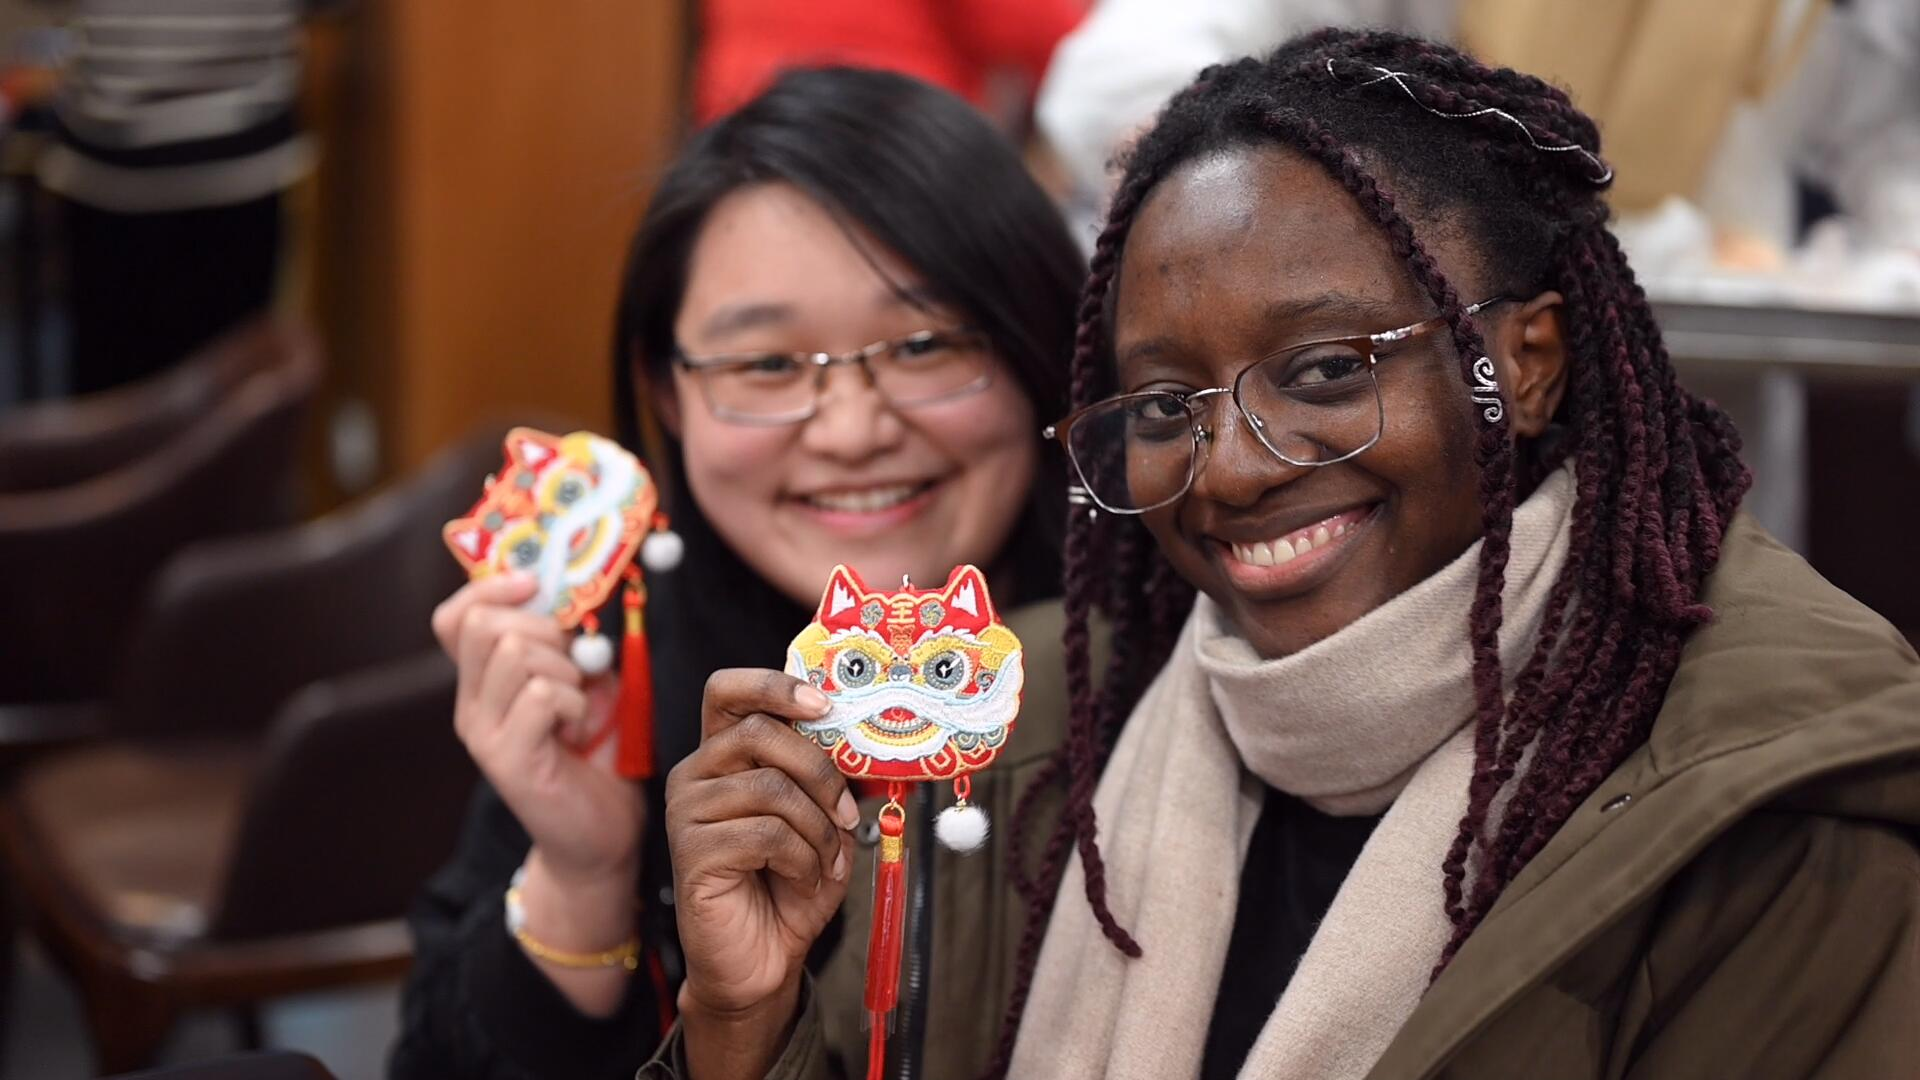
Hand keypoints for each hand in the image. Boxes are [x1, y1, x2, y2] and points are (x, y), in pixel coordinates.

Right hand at [432, 574, 644, 887]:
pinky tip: (579, 729)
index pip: (454, 617)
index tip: (533, 584)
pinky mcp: (507, 760)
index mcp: (483, 683)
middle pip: (486, 626)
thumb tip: (575, 592)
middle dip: (546, 630)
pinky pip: (541, 695)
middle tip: (576, 668)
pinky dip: (574, 702)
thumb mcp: (586, 684)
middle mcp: (471, 706)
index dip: (489, 588)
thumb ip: (570, 644)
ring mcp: (483, 734)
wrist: (600, 838)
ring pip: (517, 653)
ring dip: (567, 670)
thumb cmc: (599, 756)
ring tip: (579, 706)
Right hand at [666, 669, 857, 1074]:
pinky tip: (804, 878)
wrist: (764, 957)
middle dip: (819, 771)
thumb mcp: (823, 818)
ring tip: (825, 859)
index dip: (774, 685)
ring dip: (817, 828)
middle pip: (759, 733)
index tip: (823, 704)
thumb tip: (863, 737)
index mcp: (723, 753)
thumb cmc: (790, 883)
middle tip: (847, 812)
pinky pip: (764, 833)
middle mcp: (695, 773)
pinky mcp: (691, 852)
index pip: (728, 691)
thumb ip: (830, 775)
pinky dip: (802, 858)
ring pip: (769, 788)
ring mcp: (686, 811)